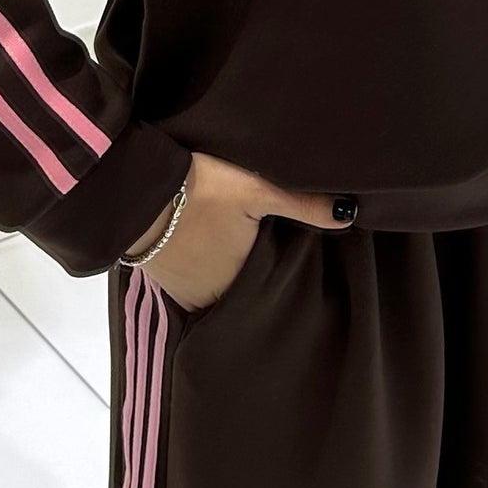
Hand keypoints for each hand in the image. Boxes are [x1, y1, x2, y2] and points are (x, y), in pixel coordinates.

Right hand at [124, 151, 350, 311]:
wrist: (136, 188)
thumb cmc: (200, 190)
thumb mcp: (256, 189)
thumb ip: (303, 205)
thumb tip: (350, 215)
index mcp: (243, 283)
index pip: (276, 286)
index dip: (286, 273)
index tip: (297, 258)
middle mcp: (215, 298)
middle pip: (248, 289)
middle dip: (260, 275)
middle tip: (272, 249)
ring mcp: (185, 294)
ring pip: (221, 287)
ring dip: (230, 273)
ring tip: (241, 247)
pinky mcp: (164, 281)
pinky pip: (195, 282)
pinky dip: (205, 270)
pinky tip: (210, 248)